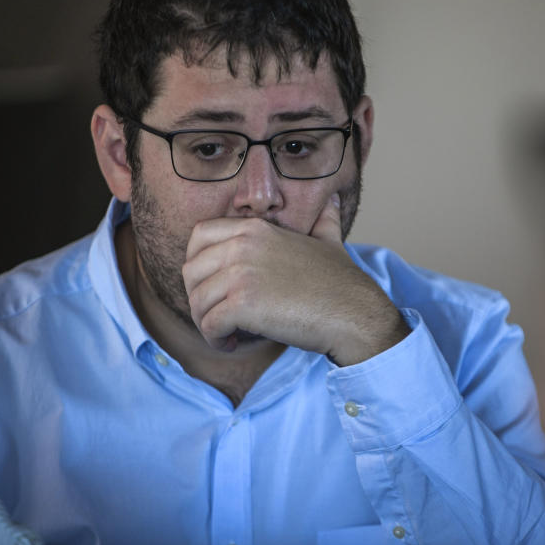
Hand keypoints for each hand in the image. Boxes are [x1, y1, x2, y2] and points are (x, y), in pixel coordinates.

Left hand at [182, 194, 409, 363]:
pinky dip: (215, 339)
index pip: (198, 236)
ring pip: (197, 301)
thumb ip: (323, 221)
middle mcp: (243, 246)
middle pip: (191, 271)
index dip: (197, 264)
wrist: (353, 312)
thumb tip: (332, 201)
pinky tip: (231, 343)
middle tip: (217, 315)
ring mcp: (241, 274)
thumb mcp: (329, 241)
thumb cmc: (341, 283)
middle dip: (198, 298)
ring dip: (206, 323)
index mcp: (254, 229)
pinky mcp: (243, 304)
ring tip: (226, 333)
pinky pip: (209, 325)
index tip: (212, 286)